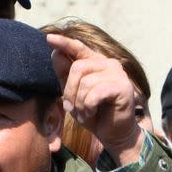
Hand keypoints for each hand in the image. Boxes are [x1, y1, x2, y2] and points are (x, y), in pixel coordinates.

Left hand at [47, 34, 142, 165]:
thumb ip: (64, 75)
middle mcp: (108, 64)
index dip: (64, 43)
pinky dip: (88, 106)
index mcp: (95, 63)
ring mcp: (117, 74)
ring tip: (84, 113)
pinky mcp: (123, 87)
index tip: (48, 38)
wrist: (113, 133)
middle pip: (78, 67)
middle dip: (69, 91)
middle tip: (72, 108)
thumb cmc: (93, 112)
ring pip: (86, 82)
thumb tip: (56, 53)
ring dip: (80, 102)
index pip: (78, 48)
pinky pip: (95, 92)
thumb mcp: (73, 94)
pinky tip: (91, 113)